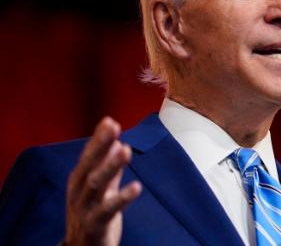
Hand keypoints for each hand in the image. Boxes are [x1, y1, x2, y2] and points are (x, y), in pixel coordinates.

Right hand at [64, 117, 141, 245]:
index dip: (98, 139)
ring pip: (95, 184)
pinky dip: (122, 198)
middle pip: (88, 165)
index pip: (88, 155)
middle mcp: (78, 193)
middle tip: (114, 127)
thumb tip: (119, 142)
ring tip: (125, 150)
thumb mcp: (101, 190)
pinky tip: (136, 187)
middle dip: (100, 146)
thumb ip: (110, 168)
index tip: (110, 120)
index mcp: (79, 181)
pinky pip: (108, 210)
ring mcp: (84, 209)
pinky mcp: (94, 225)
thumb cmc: (93, 217)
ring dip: (110, 166)